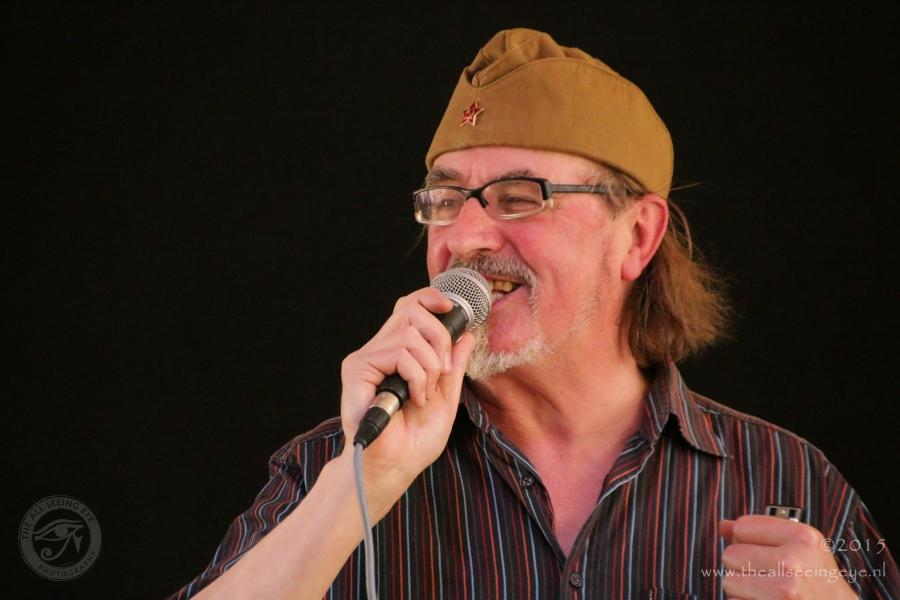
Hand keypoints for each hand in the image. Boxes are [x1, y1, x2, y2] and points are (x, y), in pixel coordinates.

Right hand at [338, 287, 474, 505]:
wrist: (394, 467)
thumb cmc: (414, 441)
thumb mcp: (446, 398)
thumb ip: (454, 366)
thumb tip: (467, 335)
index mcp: (397, 353)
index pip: (410, 306)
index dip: (430, 298)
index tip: (451, 308)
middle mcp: (379, 350)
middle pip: (410, 309)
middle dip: (439, 337)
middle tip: (443, 371)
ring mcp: (366, 358)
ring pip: (410, 333)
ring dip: (430, 367)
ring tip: (424, 395)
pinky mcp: (357, 368)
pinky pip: (399, 353)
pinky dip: (417, 377)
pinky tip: (413, 399)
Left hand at [720, 515, 857, 598]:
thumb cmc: (819, 584)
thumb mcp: (802, 549)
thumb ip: (761, 533)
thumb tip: (724, 525)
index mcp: (802, 537)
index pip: (742, 527)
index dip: (746, 541)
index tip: (764, 553)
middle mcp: (793, 562)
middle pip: (730, 555)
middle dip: (743, 568)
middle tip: (769, 578)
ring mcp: (783, 590)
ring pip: (729, 581)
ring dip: (743, 590)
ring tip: (769, 593)